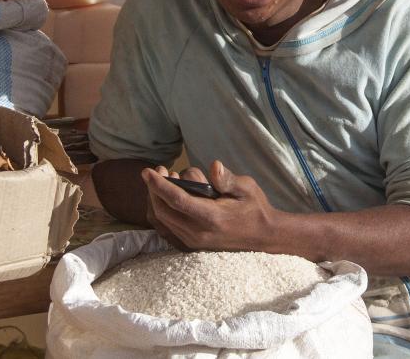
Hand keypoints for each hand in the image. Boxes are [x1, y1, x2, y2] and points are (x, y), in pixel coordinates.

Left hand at [142, 160, 278, 251]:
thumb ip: (228, 179)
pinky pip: (167, 226)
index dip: (159, 185)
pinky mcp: (192, 243)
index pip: (177, 200)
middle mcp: (198, 232)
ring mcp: (194, 241)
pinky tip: (169, 194)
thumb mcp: (247, 188)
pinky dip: (163, 209)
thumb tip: (214, 166)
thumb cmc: (255, 207)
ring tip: (168, 179)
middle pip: (163, 211)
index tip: (147, 171)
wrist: (263, 235)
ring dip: (158, 199)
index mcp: (211, 217)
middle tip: (159, 169)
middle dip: (155, 189)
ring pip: (163, 220)